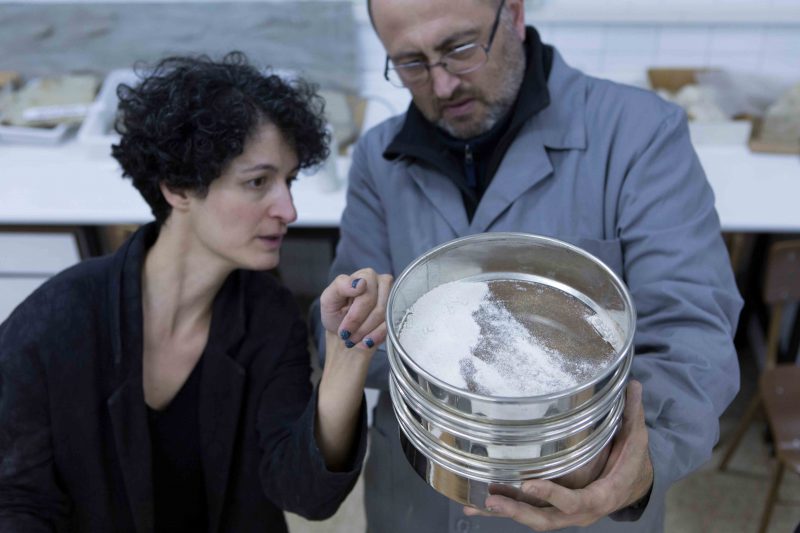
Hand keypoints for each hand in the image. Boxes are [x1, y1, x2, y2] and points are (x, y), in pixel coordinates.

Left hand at [319, 268, 392, 349]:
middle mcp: (383, 282)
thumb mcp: (329, 300)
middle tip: (348, 337)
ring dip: (368, 333)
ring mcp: (393, 298)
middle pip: (379, 308)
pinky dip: (377, 337)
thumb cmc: (336, 313)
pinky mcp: (398, 313)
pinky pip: (391, 327)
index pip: (367, 295)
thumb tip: (361, 282)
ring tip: (355, 339)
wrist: (346, 332)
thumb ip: (340, 286)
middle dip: (361, 326)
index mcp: (366, 275)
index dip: (355, 316)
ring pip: (386, 318)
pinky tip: (366, 341)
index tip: (344, 330)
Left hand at [463, 380, 652, 530]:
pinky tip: (478, 505)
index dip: (552, 494)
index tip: (529, 484)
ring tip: (479, 504)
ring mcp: (565, 514)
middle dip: (518, 511)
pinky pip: (528, 513)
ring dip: (507, 512)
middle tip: (492, 500)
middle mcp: (581, 511)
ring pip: (534, 519)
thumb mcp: (636, 439)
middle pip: (547, 519)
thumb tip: (632, 383)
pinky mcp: (554, 510)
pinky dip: (505, 511)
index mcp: (602, 496)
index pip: (576, 500)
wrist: (635, 485)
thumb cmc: (632, 460)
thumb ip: (632, 414)